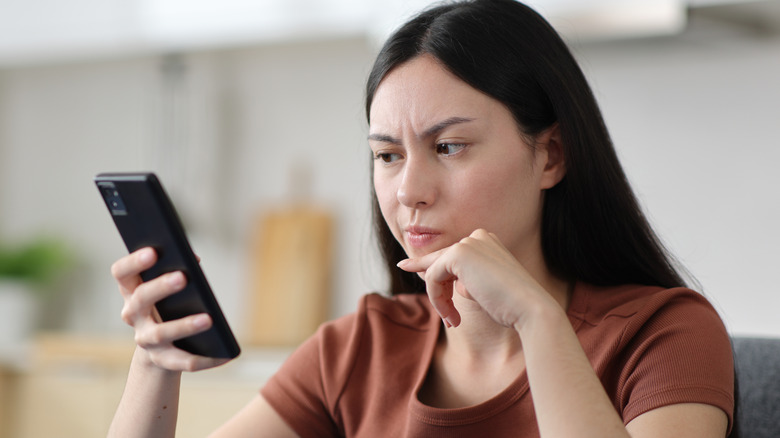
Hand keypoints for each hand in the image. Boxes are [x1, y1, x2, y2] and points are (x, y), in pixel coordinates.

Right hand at [111, 247, 229, 370]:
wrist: (162, 347)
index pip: (122, 273)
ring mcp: (145, 339)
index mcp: (131, 290)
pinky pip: (181, 361)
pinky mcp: (161, 360)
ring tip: (208, 319)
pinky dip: (204, 359)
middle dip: (161, 287)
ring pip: (160, 333)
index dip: (133, 262)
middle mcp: (133, 315)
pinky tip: (223, 355)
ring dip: (184, 325)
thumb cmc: (169, 304)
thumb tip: (194, 259)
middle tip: (182, 276)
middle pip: (141, 299)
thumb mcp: (167, 286)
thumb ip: (177, 269)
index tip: (153, 251)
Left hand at [397, 229, 552, 329]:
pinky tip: (451, 315)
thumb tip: (433, 274)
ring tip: (453, 320)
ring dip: (439, 299)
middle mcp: (477, 236)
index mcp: (487, 241)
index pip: (450, 254)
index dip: (427, 265)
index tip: (404, 266)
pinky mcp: (458, 254)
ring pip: (434, 271)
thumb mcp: (482, 288)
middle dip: (436, 290)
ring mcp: (468, 243)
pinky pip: (432, 277)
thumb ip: (461, 278)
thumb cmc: (510, 305)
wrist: (529, 309)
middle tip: (448, 319)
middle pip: (440, 261)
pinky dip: (437, 299)